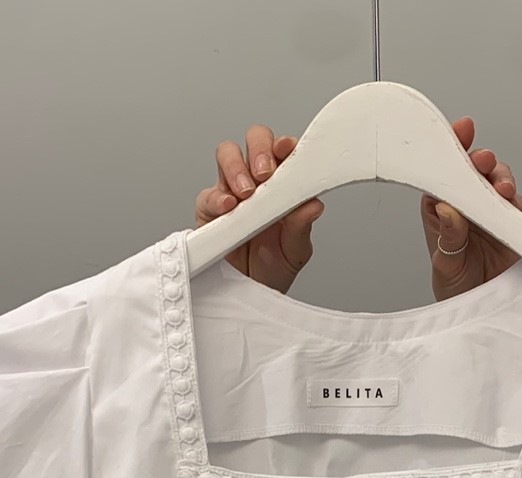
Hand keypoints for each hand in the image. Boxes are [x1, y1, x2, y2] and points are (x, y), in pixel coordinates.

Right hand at [194, 124, 323, 293]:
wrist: (250, 293)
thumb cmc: (274, 267)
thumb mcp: (296, 251)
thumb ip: (302, 226)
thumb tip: (313, 205)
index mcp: (282, 185)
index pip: (283, 151)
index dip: (284, 144)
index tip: (286, 149)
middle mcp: (257, 181)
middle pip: (254, 140)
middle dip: (259, 150)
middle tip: (265, 174)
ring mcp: (231, 191)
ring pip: (227, 155)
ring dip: (236, 168)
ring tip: (246, 193)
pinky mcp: (209, 208)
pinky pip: (208, 193)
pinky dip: (217, 197)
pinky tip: (228, 208)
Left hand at [422, 117, 521, 301]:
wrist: (482, 313)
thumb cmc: (456, 288)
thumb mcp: (445, 266)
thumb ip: (449, 237)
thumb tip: (448, 210)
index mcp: (441, 209)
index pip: (444, 172)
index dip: (451, 148)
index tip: (460, 130)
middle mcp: (466, 205)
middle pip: (473, 170)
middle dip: (479, 161)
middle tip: (482, 162)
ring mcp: (490, 212)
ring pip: (497, 181)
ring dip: (500, 178)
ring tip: (500, 189)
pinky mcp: (512, 223)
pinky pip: (516, 203)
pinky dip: (516, 199)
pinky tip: (511, 201)